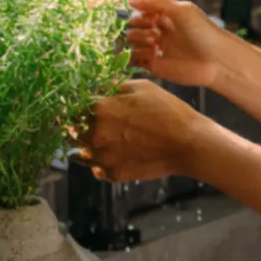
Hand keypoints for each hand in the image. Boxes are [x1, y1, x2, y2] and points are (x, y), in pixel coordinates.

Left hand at [78, 80, 202, 181]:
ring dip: (86, 145)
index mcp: (101, 109)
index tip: (81, 105)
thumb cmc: (169, 111)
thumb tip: (100, 88)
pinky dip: (100, 162)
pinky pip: (96, 168)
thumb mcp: (144, 87)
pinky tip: (113, 153)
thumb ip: (116, 86)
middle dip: (78, 125)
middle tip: (89, 122)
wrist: (188, 144)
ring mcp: (103, 157)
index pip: (74, 106)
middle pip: (72, 130)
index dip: (77, 105)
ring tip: (103, 139)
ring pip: (80, 152)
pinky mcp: (113, 174)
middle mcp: (96, 135)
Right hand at [126, 0, 226, 88]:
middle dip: (138, 26)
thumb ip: (157, 1)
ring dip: (138, 39)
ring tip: (154, 43)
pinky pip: (135, 60)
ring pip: (132, 42)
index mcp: (166, 16)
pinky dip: (137, 55)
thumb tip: (130, 0)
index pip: (141, 11)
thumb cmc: (203, 31)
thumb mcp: (182, 9)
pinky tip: (153, 54)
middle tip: (154, 32)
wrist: (216, 60)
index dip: (141, 12)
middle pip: (133, 26)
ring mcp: (156, 49)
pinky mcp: (155, 66)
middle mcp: (160, 31)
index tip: (151, 16)